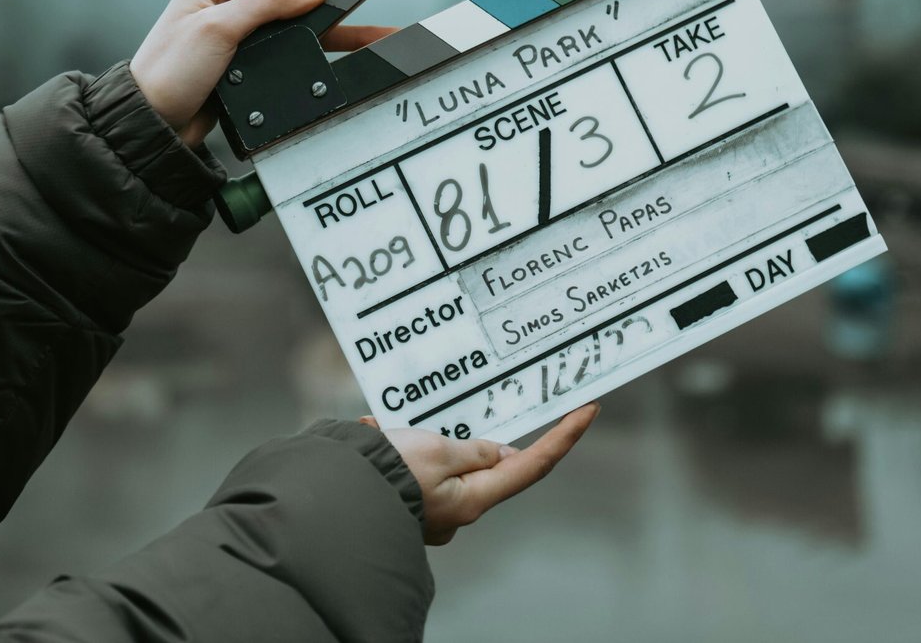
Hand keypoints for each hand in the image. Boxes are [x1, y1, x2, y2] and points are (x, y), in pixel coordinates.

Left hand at [131, 0, 396, 145]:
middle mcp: (233, 1)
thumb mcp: (217, 29)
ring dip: (342, 26)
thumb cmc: (169, 72)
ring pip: (305, 21)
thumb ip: (269, 4)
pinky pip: (298, 50)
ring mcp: (245, 33)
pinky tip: (350, 57)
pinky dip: (324, 52)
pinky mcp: (253, 64)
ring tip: (382, 33)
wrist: (152, 127)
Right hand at [366, 403, 598, 544]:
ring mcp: (431, 509)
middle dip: (463, 435)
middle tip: (435, 421)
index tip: (589, 410)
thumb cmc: (386, 477)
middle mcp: (457, 509)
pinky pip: (410, 465)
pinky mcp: (405, 501)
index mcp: (473, 499)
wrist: (331, 503)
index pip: (533, 464)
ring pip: (441, 460)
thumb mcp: (437, 451)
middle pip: (483, 463)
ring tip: (388, 428)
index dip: (564, 437)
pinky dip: (396, 443)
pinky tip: (373, 433)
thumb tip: (496, 453)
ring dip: (419, 438)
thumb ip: (472, 449)